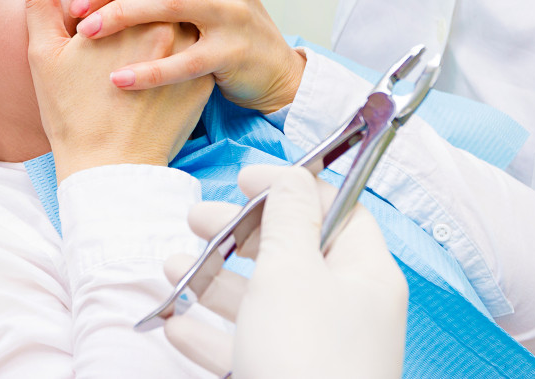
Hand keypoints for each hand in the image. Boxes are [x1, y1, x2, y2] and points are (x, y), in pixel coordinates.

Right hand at [25, 0, 213, 181]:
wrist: (109, 169)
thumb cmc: (72, 114)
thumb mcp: (45, 53)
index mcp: (135, 13)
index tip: (95, 5)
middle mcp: (172, 29)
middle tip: (116, 25)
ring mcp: (192, 57)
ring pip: (183, 19)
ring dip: (165, 20)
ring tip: (137, 42)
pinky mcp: (204, 84)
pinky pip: (196, 52)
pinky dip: (180, 49)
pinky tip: (155, 65)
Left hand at [69, 0, 304, 113]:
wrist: (276, 71)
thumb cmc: (228, 29)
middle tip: (77, 7)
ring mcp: (233, 14)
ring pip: (167, 4)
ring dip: (120, 16)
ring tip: (87, 33)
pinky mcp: (234, 53)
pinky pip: (184, 61)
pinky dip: (148, 71)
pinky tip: (117, 79)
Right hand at [163, 165, 407, 378]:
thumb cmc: (307, 358)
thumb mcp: (293, 270)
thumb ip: (288, 216)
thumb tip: (291, 176)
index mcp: (363, 272)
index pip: (335, 209)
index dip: (290, 188)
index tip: (244, 180)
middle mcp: (344, 308)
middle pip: (290, 251)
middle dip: (238, 233)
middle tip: (195, 220)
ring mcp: (315, 348)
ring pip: (261, 301)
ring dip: (213, 280)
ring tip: (171, 267)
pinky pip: (246, 346)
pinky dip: (210, 333)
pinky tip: (174, 324)